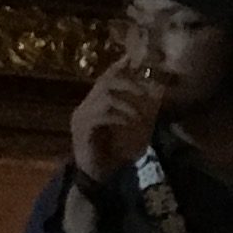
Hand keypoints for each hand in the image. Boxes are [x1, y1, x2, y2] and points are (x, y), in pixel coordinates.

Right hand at [69, 65, 159, 184]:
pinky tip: (129, 122)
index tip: (133, 56)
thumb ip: (132, 111)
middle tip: (145, 91)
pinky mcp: (82, 130)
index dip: (119, 65)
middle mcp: (84, 107)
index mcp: (93, 104)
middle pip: (105, 81)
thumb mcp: (124, 128)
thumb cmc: (110, 153)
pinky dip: (119, 116)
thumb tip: (152, 95)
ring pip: (105, 96)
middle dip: (128, 83)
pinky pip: (102, 115)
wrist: (94, 176)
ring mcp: (81, 118)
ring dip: (126, 102)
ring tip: (139, 113)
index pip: (105, 77)